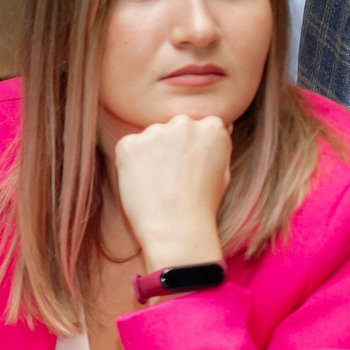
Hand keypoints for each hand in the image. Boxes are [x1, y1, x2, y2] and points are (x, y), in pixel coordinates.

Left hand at [112, 114, 230, 271]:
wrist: (176, 226)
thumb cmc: (203, 204)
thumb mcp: (222, 170)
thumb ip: (211, 147)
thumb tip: (205, 131)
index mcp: (213, 126)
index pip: (197, 128)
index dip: (190, 150)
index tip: (188, 169)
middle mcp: (184, 123)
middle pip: (172, 129)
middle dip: (169, 147)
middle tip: (170, 178)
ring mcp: (155, 132)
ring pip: (149, 138)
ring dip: (149, 154)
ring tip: (157, 185)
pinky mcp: (129, 144)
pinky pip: (127, 148)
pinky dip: (129, 163)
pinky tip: (142, 184)